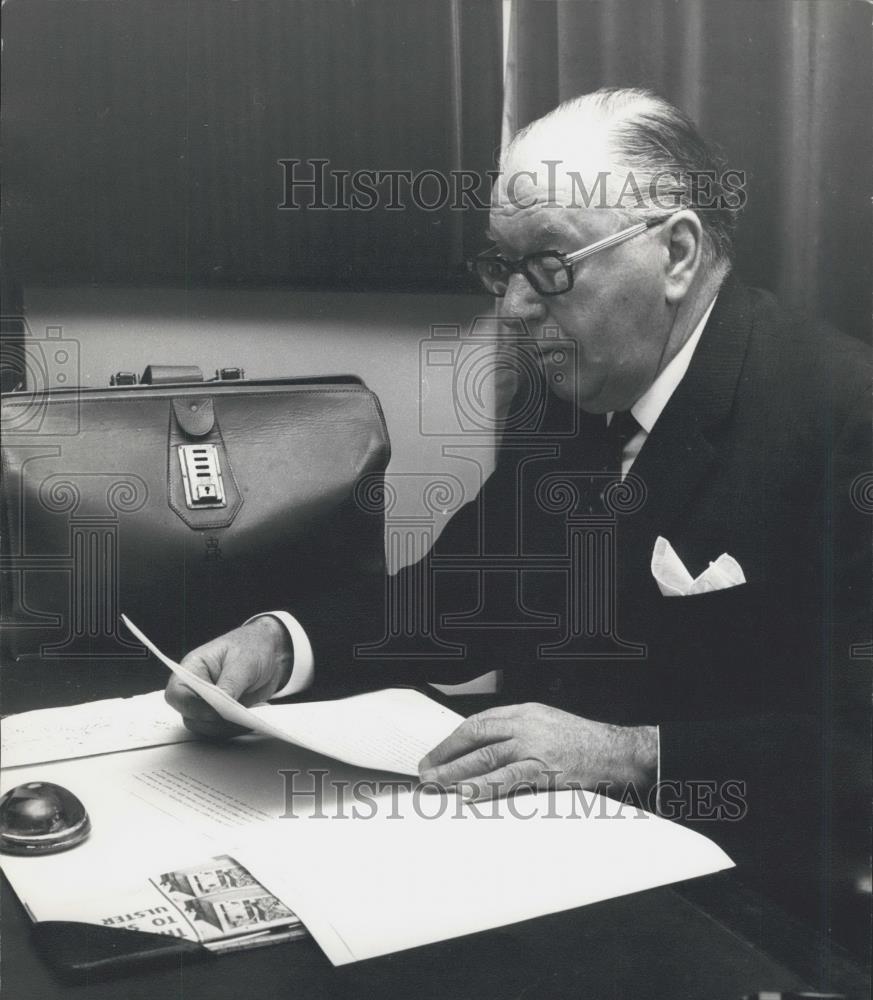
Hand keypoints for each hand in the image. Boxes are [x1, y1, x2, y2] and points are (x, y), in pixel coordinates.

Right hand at [164, 617, 292, 738]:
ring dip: (226, 727)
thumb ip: (230, 684)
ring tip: (249, 717)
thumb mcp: (243, 662)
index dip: (191, 706)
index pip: (177, 693)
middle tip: (239, 715)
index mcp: (193, 668)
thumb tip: (221, 707)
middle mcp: (195, 688)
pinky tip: (251, 720)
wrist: (269, 651)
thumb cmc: (252, 647)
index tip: (215, 711)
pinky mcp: (220, 713)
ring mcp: (207, 703)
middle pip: (190, 716)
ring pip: (205, 727)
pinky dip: (234, 728)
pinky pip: (220, 729)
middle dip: (214, 720)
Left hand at [418, 702, 656, 800]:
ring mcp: (536, 746)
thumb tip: (484, 750)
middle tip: (426, 772)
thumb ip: (518, 733)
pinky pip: (510, 778)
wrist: (616, 751)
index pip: (479, 722)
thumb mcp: (546, 725)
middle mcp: (526, 725)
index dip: (453, 740)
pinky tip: (468, 793)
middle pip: (476, 737)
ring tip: (437, 784)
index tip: (435, 754)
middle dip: (447, 755)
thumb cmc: (582, 742)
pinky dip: (487, 785)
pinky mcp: (546, 769)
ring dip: (457, 772)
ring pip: (486, 757)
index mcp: (524, 712)